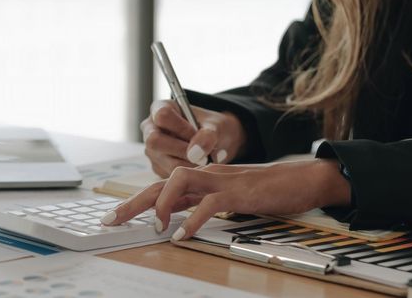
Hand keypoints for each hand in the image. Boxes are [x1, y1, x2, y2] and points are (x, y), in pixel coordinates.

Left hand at [101, 159, 350, 240]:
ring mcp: (221, 181)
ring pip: (179, 182)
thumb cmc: (266, 192)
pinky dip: (192, 220)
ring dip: (162, 205)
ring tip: (156, 229)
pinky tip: (182, 235)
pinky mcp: (237, 192)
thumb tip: (177, 221)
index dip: (135, 201)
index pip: (160, 188)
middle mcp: (205, 176)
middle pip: (160, 184)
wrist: (300, 180)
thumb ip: (202, 205)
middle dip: (132, 202)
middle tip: (111, 221)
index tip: (114, 217)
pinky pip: (209, 203)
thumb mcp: (227, 200)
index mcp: (202, 180)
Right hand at [140, 100, 247, 177]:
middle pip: (154, 141)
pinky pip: (169, 175)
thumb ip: (208, 135)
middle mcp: (150, 129)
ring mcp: (152, 150)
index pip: (162, 116)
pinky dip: (188, 173)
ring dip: (188, 164)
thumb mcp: (215, 126)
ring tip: (206, 160)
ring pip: (163, 161)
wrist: (215, 142)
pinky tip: (199, 167)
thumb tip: (195, 154)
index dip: (181, 127)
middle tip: (203, 155)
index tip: (197, 133)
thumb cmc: (211, 127)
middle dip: (181, 150)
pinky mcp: (157, 167)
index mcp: (160, 108)